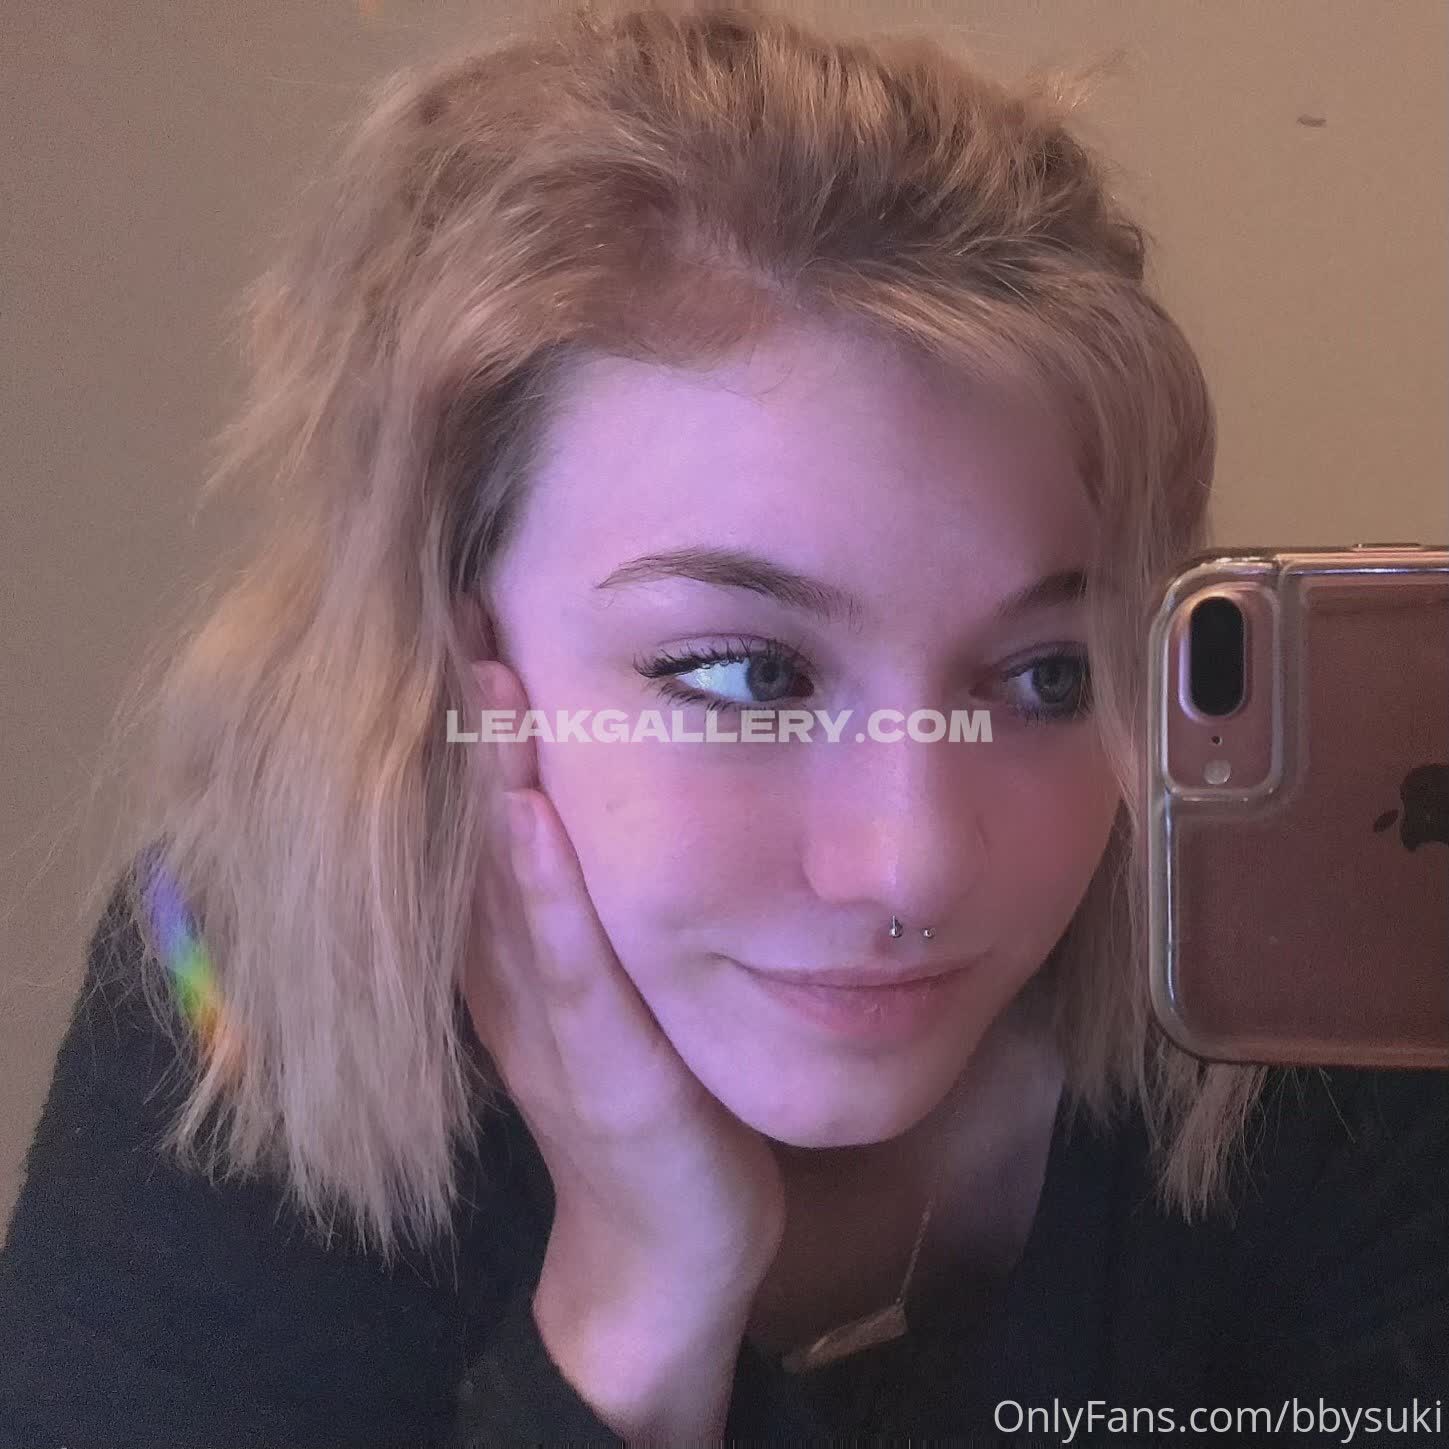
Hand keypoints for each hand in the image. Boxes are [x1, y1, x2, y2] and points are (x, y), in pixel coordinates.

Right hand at [463, 661, 786, 1303]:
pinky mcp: (604, 1082)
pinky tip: (531, 819)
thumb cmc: (654, 1103)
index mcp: (521, 960)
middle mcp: (515, 987)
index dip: (467, 730)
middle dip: (465, 729)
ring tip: (482, 679)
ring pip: (505, 895)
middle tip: (457, 605)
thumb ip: (597, 908)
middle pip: (474, 842)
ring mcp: (550, 1035)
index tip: (470, 618)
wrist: (669, 1252)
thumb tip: (596, 798)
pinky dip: (542, 898)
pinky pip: (570, 978)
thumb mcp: (617, 990)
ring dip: (490, 787)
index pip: (481, 828)